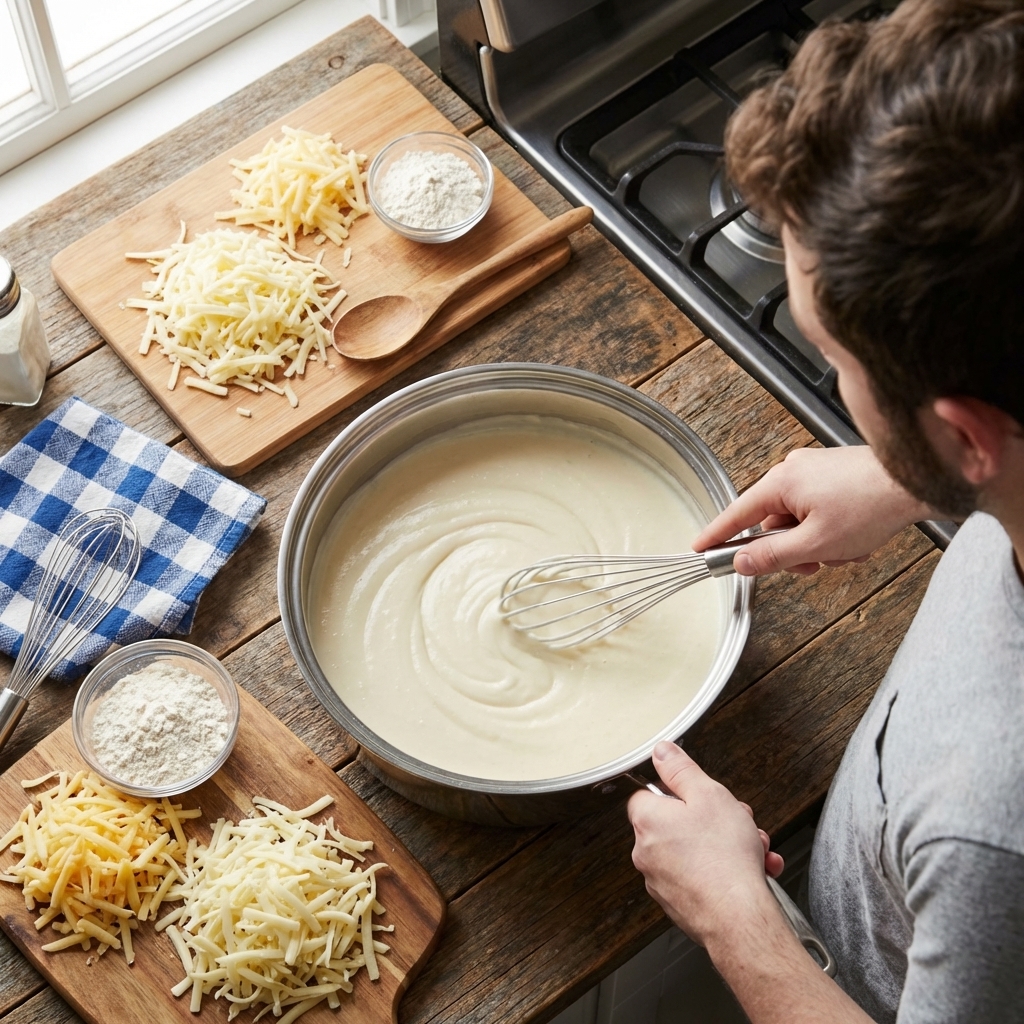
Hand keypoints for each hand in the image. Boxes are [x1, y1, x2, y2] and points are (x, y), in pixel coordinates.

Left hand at [628, 742, 781, 947]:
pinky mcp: (681, 903)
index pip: (648, 793)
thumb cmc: (724, 859)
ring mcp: (662, 881)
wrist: (740, 919)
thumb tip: (661, 752)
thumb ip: (682, 770)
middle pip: (679, 822)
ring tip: (754, 848)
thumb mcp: (708, 794)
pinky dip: (726, 871)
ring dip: (728, 845)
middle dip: (715, 819)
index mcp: (647, 820)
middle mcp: (647, 852)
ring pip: (696, 850)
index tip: (699, 794)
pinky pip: (703, 876)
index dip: (679, 790)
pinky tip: (754, 870)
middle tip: (738, 821)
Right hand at [692, 446, 931, 575]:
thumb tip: (743, 562)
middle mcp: (794, 470)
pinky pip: (820, 510)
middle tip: (815, 563)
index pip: (737, 514)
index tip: (700, 548)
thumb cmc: (872, 504)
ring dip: (819, 543)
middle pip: (773, 523)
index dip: (717, 535)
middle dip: (794, 549)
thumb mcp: (816, 543)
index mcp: (781, 481)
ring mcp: (816, 471)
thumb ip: (773, 555)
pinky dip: (834, 530)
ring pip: (800, 521)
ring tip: (847, 549)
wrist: (918, 480)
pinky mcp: (835, 476)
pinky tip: (857, 537)